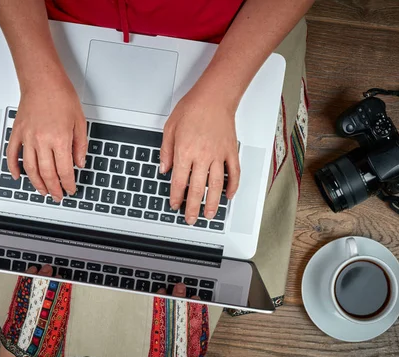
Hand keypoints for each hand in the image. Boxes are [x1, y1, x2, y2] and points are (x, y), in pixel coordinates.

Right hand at [7, 72, 86, 201]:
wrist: (43, 81)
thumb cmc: (61, 96)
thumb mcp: (80, 122)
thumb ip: (80, 145)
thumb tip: (80, 163)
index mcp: (60, 140)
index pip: (65, 170)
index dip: (68, 184)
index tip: (71, 190)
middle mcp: (42, 141)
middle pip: (47, 173)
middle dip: (54, 188)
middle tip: (57, 196)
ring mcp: (27, 138)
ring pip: (30, 168)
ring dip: (36, 183)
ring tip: (43, 191)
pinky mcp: (17, 133)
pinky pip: (12, 155)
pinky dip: (14, 168)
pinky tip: (18, 176)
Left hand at [160, 85, 240, 224]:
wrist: (214, 96)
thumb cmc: (193, 108)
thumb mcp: (170, 128)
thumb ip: (166, 151)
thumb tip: (164, 169)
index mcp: (185, 152)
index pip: (179, 182)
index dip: (176, 197)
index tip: (175, 205)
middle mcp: (202, 156)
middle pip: (197, 189)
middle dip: (193, 207)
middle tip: (191, 218)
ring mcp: (218, 155)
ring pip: (216, 186)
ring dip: (213, 203)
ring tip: (210, 214)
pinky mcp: (231, 151)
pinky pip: (234, 173)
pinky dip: (233, 186)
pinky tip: (229, 195)